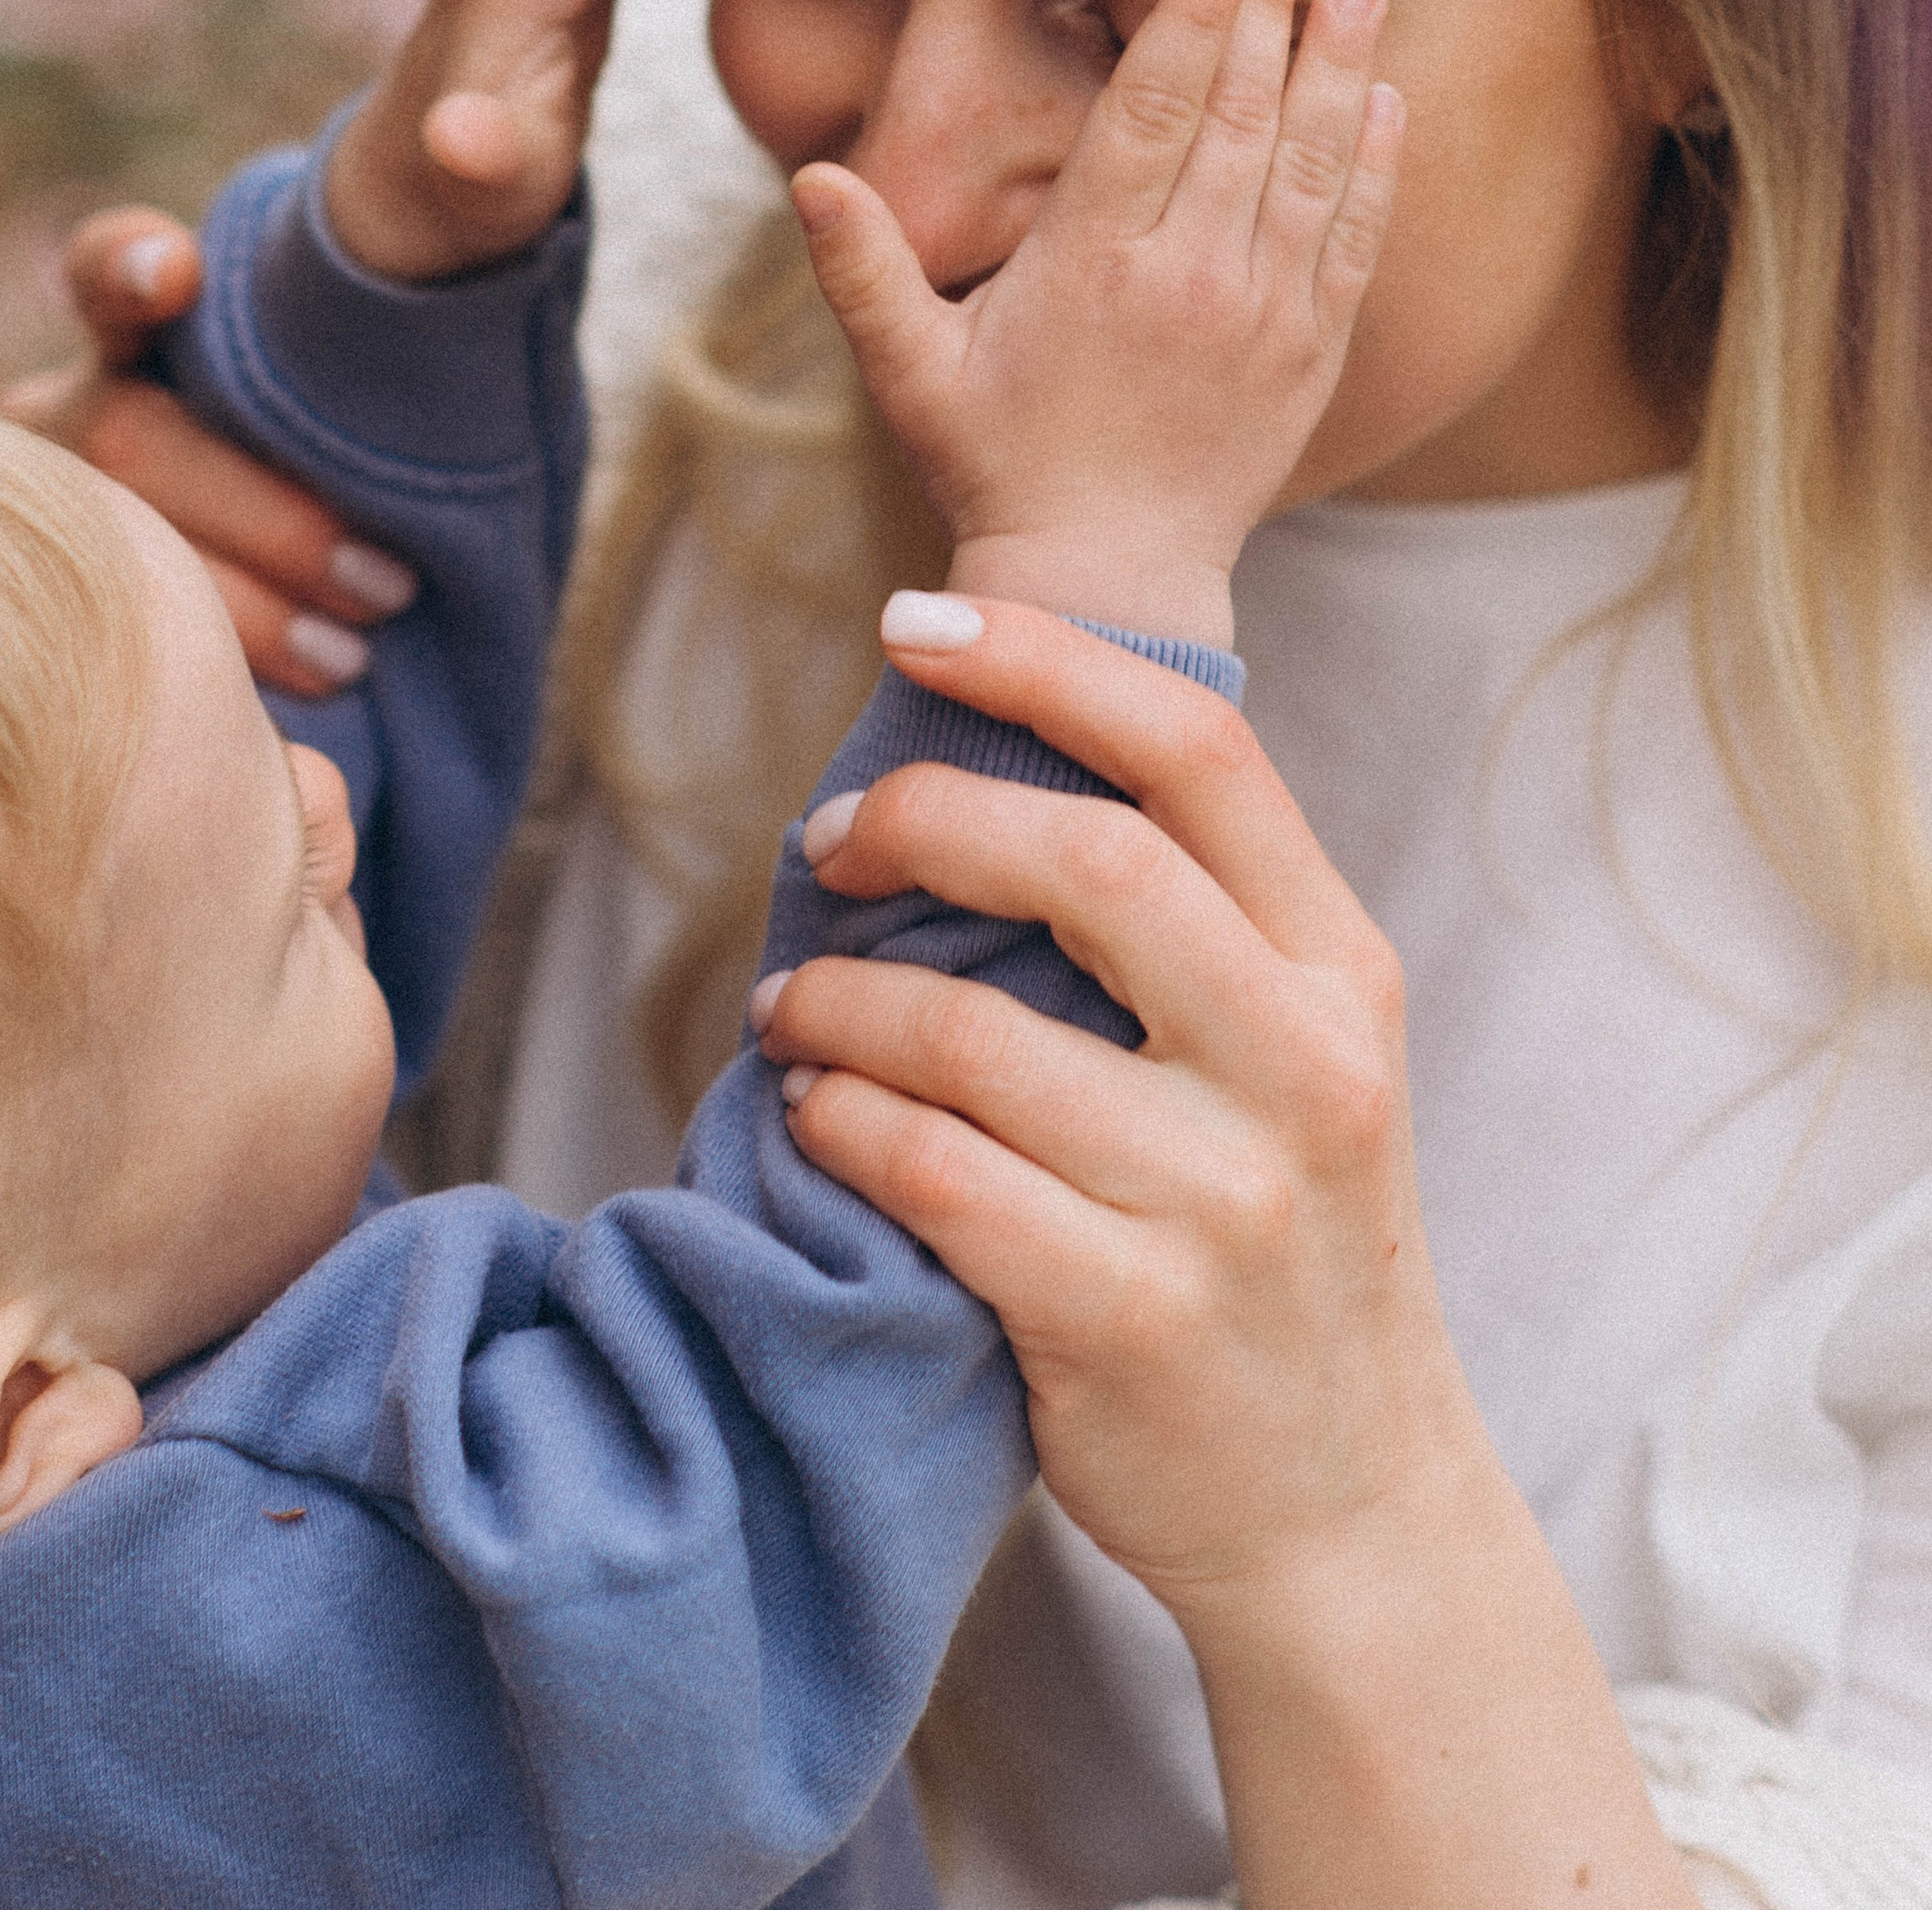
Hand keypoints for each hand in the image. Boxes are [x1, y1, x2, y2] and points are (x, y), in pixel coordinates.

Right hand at [2, 212, 413, 699]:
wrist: (333, 598)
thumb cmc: (359, 457)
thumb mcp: (375, 383)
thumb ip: (398, 318)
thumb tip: (483, 166)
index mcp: (136, 334)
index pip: (108, 272)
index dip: (130, 268)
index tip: (181, 270)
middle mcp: (68, 414)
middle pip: (128, 439)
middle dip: (262, 513)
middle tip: (384, 582)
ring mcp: (55, 516)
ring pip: (117, 552)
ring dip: (242, 608)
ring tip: (352, 652)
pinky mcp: (71, 617)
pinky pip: (116, 658)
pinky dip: (212, 684)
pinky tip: (278, 721)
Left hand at [757, 606, 1701, 1909]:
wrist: (1351, 1515)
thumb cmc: (1280, 1249)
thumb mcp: (1295, 1063)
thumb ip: (1194, 926)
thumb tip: (992, 758)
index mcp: (1339, 971)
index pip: (1202, 753)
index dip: (1048, 662)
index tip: (915, 625)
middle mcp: (1305, 1069)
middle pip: (1094, 862)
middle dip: (924, 818)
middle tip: (825, 839)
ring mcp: (1227, 1202)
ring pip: (981, 1036)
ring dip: (844, 1001)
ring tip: (789, 1004)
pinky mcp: (1131, 1320)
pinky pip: (937, 1177)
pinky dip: (845, 1124)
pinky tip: (814, 1112)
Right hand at [790, 0, 1399, 644]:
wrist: (1104, 583)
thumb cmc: (993, 464)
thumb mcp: (910, 372)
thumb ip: (863, 270)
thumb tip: (812, 176)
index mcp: (1093, 265)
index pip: (1153, 112)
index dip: (1191, 20)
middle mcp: (1189, 279)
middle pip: (1241, 118)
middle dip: (1265, 15)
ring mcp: (1262, 316)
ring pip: (1312, 165)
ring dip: (1339, 70)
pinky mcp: (1311, 354)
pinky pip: (1355, 240)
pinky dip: (1376, 167)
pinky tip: (1387, 102)